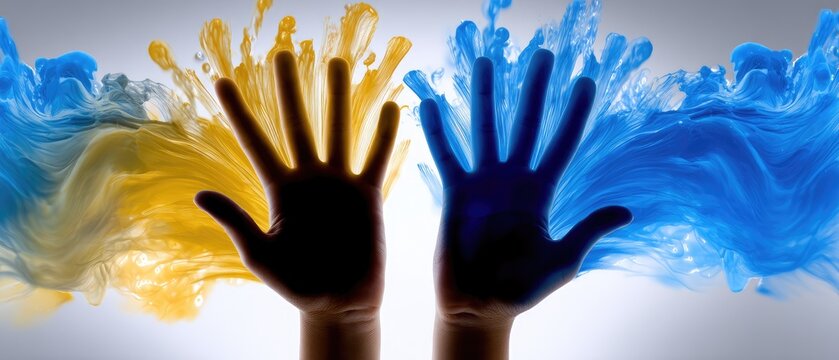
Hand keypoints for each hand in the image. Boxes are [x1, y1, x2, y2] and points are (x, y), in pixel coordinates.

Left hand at [195, 51, 398, 358]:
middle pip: (296, 124)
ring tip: (336, 62)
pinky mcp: (368, 195)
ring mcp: (339, 183)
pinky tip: (390, 106)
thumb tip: (200, 193)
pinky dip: (384, 134)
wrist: (341, 304)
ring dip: (338, 97)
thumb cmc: (297, 286)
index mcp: (279, 190)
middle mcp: (309, 179)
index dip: (239, 112)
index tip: (222, 81)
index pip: (256, 143)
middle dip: (289, 90)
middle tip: (282, 54)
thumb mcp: (261, 255)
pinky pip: (376, 157)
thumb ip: (236, 222)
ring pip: (338, 130)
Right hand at [421, 49, 631, 358]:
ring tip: (485, 61)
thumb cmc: (524, 289)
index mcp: (542, 192)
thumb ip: (588, 230)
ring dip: (486, 95)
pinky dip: (437, 131)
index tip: (586, 80)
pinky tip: (430, 102)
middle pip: (527, 124)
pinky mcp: (455, 193)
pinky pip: (446, 155)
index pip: (563, 144)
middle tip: (543, 54)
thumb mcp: (563, 260)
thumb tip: (626, 210)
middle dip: (536, 89)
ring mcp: (484, 184)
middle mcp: (514, 180)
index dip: (575, 113)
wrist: (480, 305)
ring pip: (485, 129)